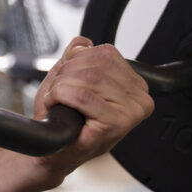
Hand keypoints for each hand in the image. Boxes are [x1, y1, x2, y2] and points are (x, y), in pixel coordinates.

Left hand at [31, 36, 154, 182]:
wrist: (53, 150)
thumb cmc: (62, 117)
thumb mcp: (69, 77)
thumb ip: (79, 56)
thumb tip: (84, 42)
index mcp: (134, 83)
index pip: (104, 52)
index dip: (75, 61)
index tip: (67, 80)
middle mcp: (139, 96)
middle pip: (96, 63)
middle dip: (66, 74)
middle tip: (58, 93)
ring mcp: (131, 111)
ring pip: (88, 77)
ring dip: (60, 86)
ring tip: (57, 100)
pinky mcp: (117, 123)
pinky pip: (82, 95)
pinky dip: (60, 96)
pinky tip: (56, 106)